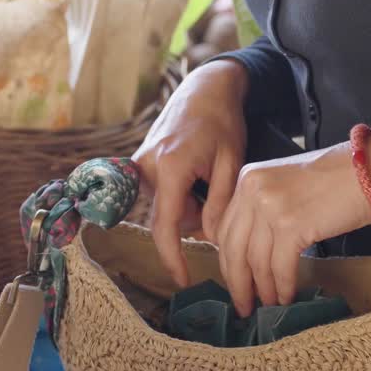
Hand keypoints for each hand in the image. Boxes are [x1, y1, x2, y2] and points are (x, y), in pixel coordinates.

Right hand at [133, 60, 249, 287]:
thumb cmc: (222, 123)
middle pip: (170, 217)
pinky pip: (161, 193)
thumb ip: (220, 205)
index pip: (166, 226)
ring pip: (166, 206)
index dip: (173, 257)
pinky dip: (180, 192)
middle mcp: (146, 167)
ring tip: (208, 174)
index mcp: (171, 167)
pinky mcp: (139, 162)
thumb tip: (211, 240)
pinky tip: (195, 171)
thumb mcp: (231, 164)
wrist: (204, 89)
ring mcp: (139, 164)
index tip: (184, 280)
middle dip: (195, 217)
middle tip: (219, 190)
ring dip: (189, 204)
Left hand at [216, 130, 370, 316]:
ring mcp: (270, 207)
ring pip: (255, 261)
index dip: (227, 261)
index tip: (234, 282)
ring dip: (262, 289)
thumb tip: (250, 250)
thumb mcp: (285, 184)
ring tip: (268, 306)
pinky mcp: (292, 225)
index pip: (224, 228)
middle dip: (237, 282)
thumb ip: (262, 208)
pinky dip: (283, 286)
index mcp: (247, 179)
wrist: (369, 170)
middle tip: (243, 306)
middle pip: (233, 247)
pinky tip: (286, 298)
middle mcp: (252, 190)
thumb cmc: (335, 178)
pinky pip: (280, 266)